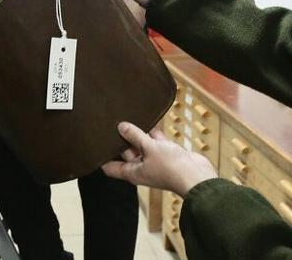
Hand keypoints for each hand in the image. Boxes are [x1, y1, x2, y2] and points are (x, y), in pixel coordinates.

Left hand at [102, 122, 217, 196]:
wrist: (197, 175)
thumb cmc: (171, 168)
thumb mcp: (149, 148)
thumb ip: (135, 136)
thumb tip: (121, 127)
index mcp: (132, 172)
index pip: (110, 168)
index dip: (101, 157)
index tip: (94, 144)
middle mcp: (141, 167)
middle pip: (125, 153)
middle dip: (120, 139)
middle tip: (111, 123)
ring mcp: (154, 161)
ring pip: (141, 145)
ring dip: (137, 133)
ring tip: (128, 116)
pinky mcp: (166, 154)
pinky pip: (156, 141)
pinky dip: (153, 132)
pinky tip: (151, 118)